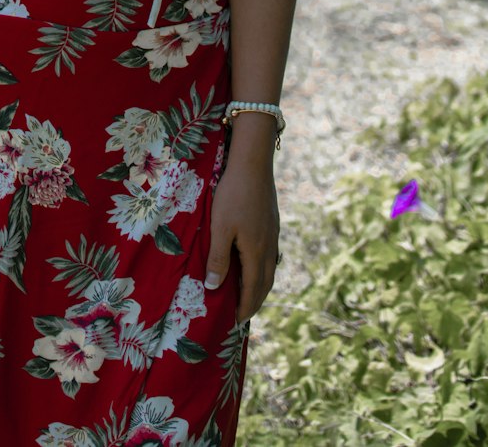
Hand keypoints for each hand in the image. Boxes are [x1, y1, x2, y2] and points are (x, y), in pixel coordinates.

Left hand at [205, 156, 280, 323]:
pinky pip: (270, 256)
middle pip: (265, 283)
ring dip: (260, 286)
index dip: (245, 307)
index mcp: (256, 252)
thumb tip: (215, 288)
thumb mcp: (220, 228)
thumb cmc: (232, 195)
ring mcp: (273, 234)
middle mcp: (268, 247)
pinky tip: (255, 264)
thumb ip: (218, 259)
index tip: (237, 322)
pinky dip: (263, 269)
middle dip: (255, 302)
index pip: (252, 289)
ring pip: (269, 269)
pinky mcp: (272, 223)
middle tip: (244, 315)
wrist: (253, 165)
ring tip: (249, 295)